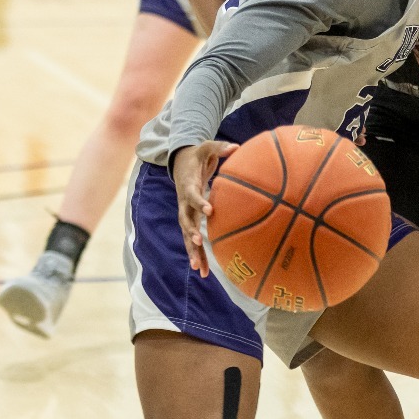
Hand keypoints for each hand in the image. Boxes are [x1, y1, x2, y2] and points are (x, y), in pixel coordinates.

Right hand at [171, 141, 238, 274]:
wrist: (180, 162)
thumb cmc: (197, 155)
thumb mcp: (206, 147)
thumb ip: (220, 147)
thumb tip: (237, 146)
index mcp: (187, 185)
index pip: (192, 195)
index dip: (199, 202)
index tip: (210, 211)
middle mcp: (183, 202)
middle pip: (184, 220)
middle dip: (189, 232)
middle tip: (197, 242)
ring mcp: (185, 213)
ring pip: (186, 235)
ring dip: (192, 251)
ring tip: (198, 268)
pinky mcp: (189, 220)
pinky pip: (192, 240)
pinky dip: (198, 255)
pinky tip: (204, 271)